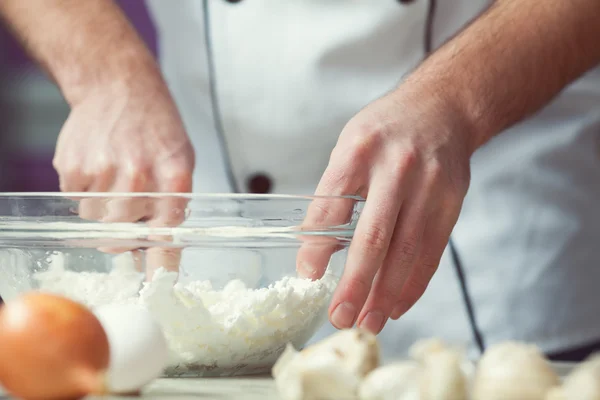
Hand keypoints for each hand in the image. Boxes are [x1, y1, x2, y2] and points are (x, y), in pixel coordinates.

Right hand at [53, 74, 194, 274]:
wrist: (118, 86)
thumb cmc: (155, 126)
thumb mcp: (179, 159)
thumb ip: (171, 204)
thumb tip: (155, 251)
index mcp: (173, 176)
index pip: (167, 234)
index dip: (161, 265)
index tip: (157, 287)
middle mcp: (138, 176)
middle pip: (122, 234)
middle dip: (124, 228)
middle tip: (128, 202)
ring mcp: (102, 171)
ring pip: (96, 221)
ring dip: (104, 208)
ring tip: (114, 174)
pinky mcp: (72, 167)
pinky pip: (75, 201)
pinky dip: (86, 190)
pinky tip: (98, 164)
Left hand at [297, 85, 473, 333]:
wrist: (443, 108)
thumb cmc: (386, 131)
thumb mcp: (348, 149)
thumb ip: (331, 198)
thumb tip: (312, 258)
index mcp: (359, 149)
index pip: (333, 204)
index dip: (318, 246)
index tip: (308, 278)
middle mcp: (397, 167)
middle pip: (375, 237)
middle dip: (357, 284)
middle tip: (341, 318)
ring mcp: (430, 186)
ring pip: (408, 252)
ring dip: (387, 294)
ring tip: (368, 322)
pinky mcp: (452, 203)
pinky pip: (432, 252)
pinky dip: (414, 284)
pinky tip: (397, 304)